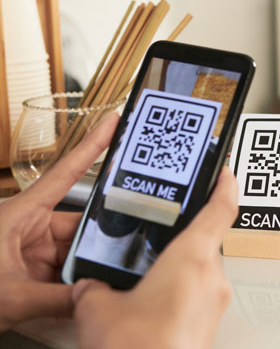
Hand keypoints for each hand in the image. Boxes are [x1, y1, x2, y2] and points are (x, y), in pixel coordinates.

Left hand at [0, 112, 119, 330]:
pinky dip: (77, 287)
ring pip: (76, 252)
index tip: (114, 122)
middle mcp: (31, 227)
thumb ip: (56, 300)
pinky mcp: (33, 273)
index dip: (92, 145)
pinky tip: (84, 298)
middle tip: (125, 251)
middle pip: (80, 224)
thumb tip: (97, 296)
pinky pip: (66, 273)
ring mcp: (33, 251)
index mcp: (21, 213)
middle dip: (100, 240)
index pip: (66, 173)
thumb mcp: (9, 297)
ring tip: (99, 286)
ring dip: (87, 269)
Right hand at [72, 166, 237, 348]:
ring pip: (199, 275)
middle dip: (180, 243)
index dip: (225, 185)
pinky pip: (196, 300)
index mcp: (193, 258)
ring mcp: (215, 306)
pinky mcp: (208, 328)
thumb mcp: (99, 308)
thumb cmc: (138, 348)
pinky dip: (177, 298)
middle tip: (157, 242)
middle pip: (205, 244)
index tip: (225, 171)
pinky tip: (147, 312)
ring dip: (177, 275)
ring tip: (141, 286)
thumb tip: (91, 286)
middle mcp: (212, 279)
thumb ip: (96, 288)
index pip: (221, 208)